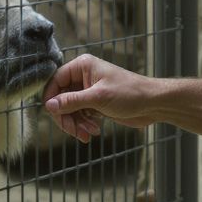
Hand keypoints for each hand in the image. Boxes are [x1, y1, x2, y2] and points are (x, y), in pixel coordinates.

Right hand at [42, 54, 157, 143]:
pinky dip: (84, 125)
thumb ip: (72, 101)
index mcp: (82, 66)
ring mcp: (89, 90)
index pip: (55, 81)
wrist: (153, 104)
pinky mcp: (95, 103)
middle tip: (73, 132)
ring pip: (70, 109)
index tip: (54, 115)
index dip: (52, 99)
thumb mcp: (98, 98)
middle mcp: (83, 76)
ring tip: (87, 134)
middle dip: (66, 117)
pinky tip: (94, 131)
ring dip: (76, 124)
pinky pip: (80, 115)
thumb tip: (49, 105)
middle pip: (60, 98)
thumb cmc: (130, 93)